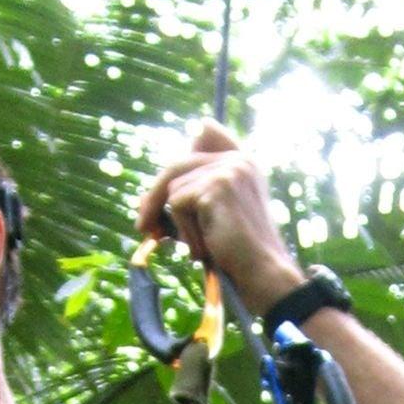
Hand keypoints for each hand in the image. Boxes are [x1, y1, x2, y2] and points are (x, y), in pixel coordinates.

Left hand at [133, 120, 303, 315]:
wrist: (261, 271)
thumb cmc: (237, 251)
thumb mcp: (210, 217)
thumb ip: (188, 197)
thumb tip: (142, 197)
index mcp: (243, 162)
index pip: (207, 132)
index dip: (193, 143)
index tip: (185, 153)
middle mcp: (238, 159)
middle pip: (177, 166)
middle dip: (154, 198)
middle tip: (144, 226)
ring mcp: (228, 170)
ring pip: (172, 189)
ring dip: (176, 224)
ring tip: (199, 246)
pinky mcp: (217, 186)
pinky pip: (176, 205)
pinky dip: (184, 232)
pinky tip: (204, 248)